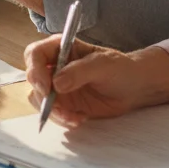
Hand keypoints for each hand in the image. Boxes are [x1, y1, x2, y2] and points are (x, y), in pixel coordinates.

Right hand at [24, 36, 168, 127]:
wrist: (135, 88)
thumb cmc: (121, 68)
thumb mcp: (103, 65)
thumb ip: (80, 71)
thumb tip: (57, 83)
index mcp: (61, 48)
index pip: (35, 54)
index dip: (35, 69)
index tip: (45, 87)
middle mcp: (55, 66)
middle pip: (33, 79)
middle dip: (43, 96)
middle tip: (60, 109)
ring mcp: (57, 86)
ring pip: (39, 99)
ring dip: (53, 111)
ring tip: (74, 117)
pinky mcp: (64, 103)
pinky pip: (53, 113)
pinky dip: (62, 119)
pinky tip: (80, 119)